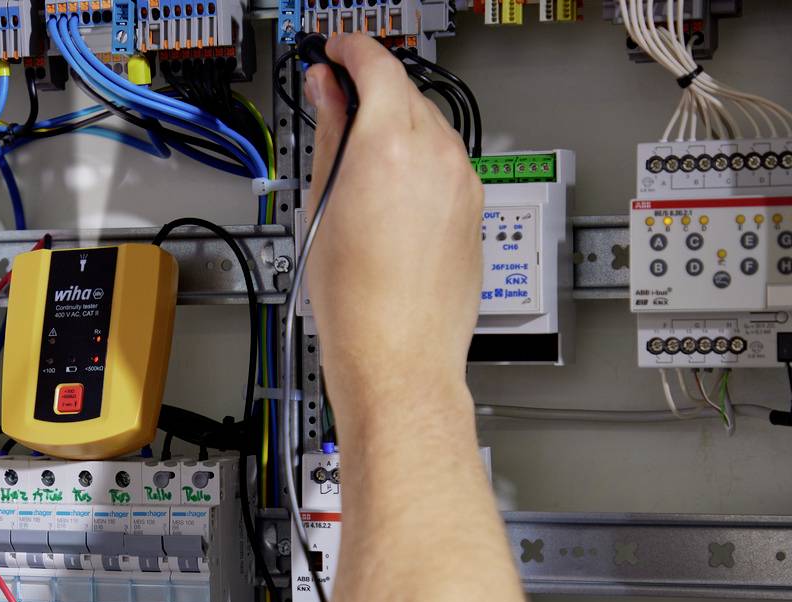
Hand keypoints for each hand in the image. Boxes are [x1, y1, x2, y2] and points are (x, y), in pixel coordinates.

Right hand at [303, 34, 482, 423]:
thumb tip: (328, 92)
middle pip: (405, 93)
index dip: (351, 50)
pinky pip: (446, 164)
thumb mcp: (323, 206)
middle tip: (337, 102)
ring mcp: (463, 182)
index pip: (376, 65)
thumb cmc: (357, 302)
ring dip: (397, 127)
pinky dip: (418, 161)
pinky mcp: (474, 209)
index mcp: (391, 145)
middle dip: (371, 89)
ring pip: (429, 128)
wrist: (398, 356)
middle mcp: (436, 156)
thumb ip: (330, 134)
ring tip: (358, 161)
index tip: (336, 51)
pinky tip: (388, 195)